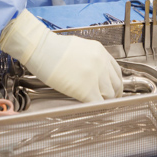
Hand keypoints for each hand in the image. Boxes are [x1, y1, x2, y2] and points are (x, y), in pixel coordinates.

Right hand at [0, 10, 122, 102]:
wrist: (40, 48)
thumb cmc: (52, 47)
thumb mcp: (78, 47)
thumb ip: (90, 58)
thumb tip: (91, 71)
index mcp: (100, 51)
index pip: (116, 71)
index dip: (115, 82)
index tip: (112, 89)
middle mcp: (101, 62)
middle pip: (116, 84)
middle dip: (114, 94)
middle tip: (109, 100)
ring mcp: (95, 75)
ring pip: (109, 95)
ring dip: (105, 101)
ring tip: (99, 106)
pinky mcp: (86, 88)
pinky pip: (98, 103)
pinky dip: (97, 108)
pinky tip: (92, 109)